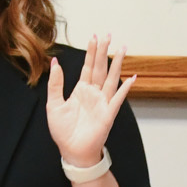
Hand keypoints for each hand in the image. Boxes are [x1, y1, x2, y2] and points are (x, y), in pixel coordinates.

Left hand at [46, 33, 134, 168]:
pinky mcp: (108, 114)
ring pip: (111, 78)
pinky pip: (118, 98)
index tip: (94, 37)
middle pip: (101, 68)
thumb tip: (55, 62)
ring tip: (122, 48)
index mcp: (81, 91)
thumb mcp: (53, 105)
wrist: (72, 151)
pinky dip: (125, 88)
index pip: (88, 67)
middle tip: (108, 35)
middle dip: (104, 51)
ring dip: (117, 63)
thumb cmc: (63, 132)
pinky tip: (132, 78)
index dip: (91, 52)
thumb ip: (55, 84)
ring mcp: (103, 103)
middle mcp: (94, 94)